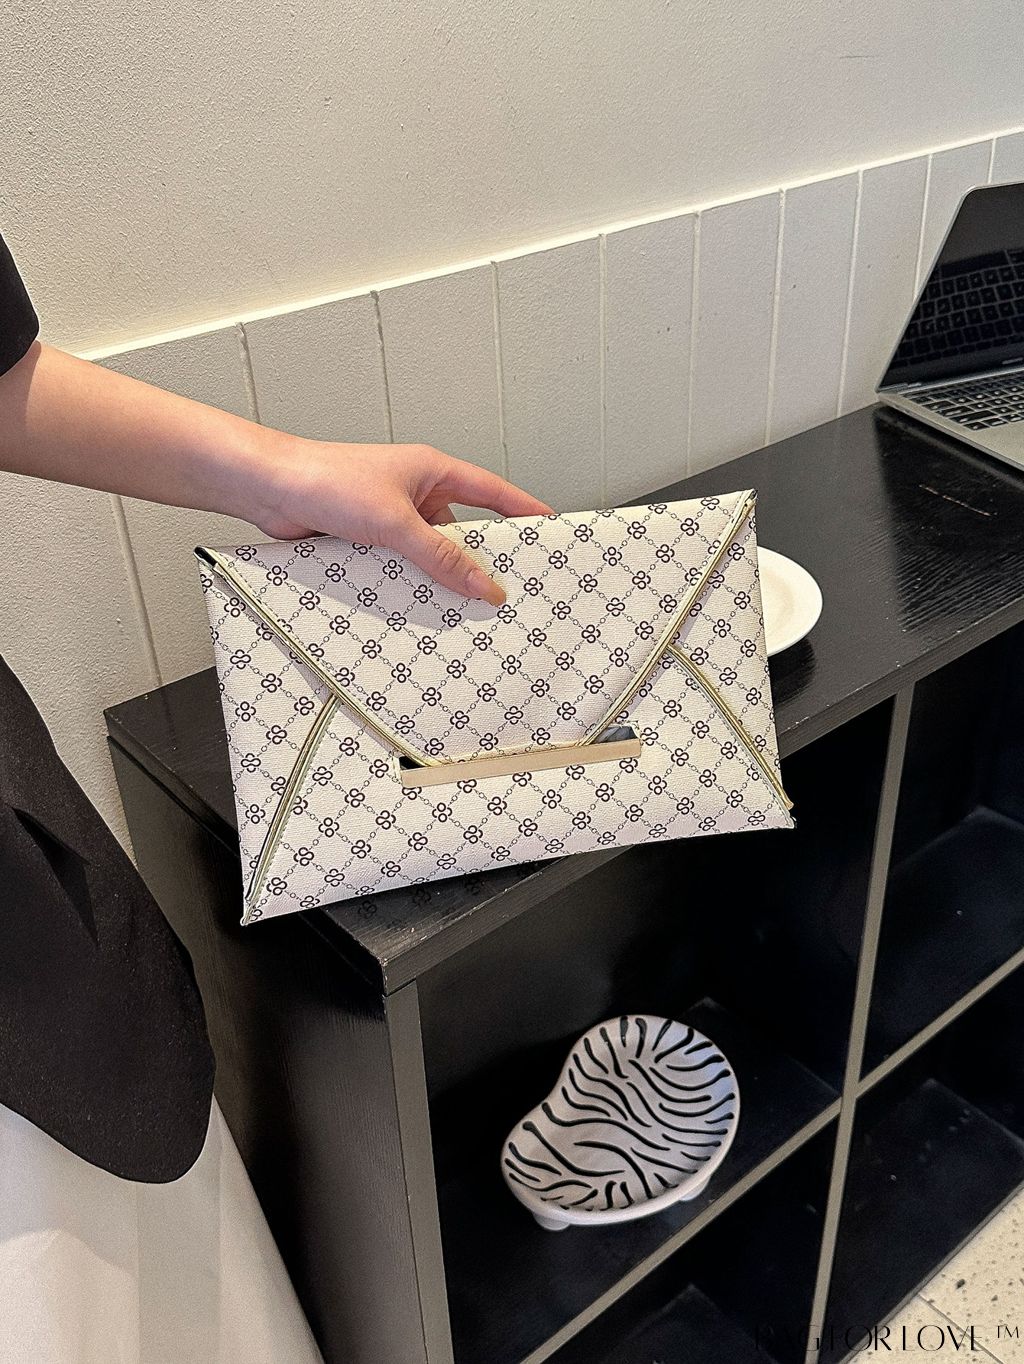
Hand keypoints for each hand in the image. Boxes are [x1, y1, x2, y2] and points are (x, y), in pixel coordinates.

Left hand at [253, 439, 552, 604]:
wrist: (268, 489)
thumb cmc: (327, 481)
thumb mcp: (396, 523)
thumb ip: (441, 556)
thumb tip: (483, 584)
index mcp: (432, 471)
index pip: (493, 492)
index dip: (524, 510)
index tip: (552, 530)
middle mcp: (415, 493)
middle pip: (463, 530)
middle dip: (481, 560)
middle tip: (509, 589)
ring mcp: (390, 518)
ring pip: (430, 555)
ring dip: (440, 579)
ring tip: (464, 612)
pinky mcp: (366, 541)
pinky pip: (400, 568)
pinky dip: (409, 586)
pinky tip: (418, 610)